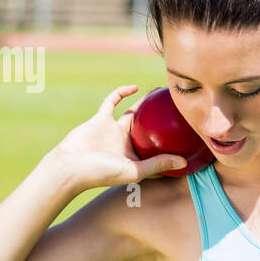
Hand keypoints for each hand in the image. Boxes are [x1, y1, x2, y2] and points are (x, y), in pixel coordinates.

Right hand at [46, 85, 186, 190]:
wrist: (69, 165)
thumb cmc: (101, 173)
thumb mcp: (134, 171)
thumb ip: (158, 165)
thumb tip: (184, 161)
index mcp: (135, 158)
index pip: (158, 152)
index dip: (172, 147)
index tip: (189, 138)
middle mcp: (126, 144)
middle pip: (149, 130)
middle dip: (163, 121)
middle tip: (179, 110)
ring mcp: (113, 130)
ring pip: (133, 113)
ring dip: (144, 104)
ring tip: (161, 93)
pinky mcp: (100, 119)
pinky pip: (112, 102)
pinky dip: (121, 93)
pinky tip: (135, 87)